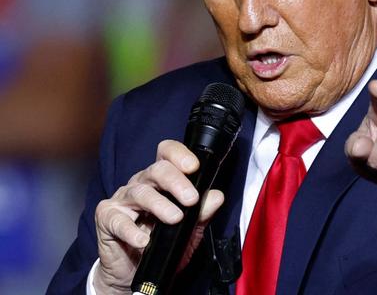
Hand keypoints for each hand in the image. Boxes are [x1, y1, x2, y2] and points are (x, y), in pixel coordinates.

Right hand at [93, 140, 223, 293]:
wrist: (135, 275)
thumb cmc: (163, 247)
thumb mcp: (189, 232)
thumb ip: (202, 214)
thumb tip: (216, 196)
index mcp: (161, 181)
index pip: (167, 154)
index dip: (179, 155)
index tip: (194, 167)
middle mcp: (141, 184)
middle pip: (157, 170)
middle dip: (176, 182)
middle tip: (191, 199)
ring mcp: (122, 200)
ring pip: (140, 192)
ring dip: (159, 204)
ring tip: (175, 218)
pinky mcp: (107, 219)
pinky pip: (118, 220)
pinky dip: (131, 230)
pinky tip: (143, 240)